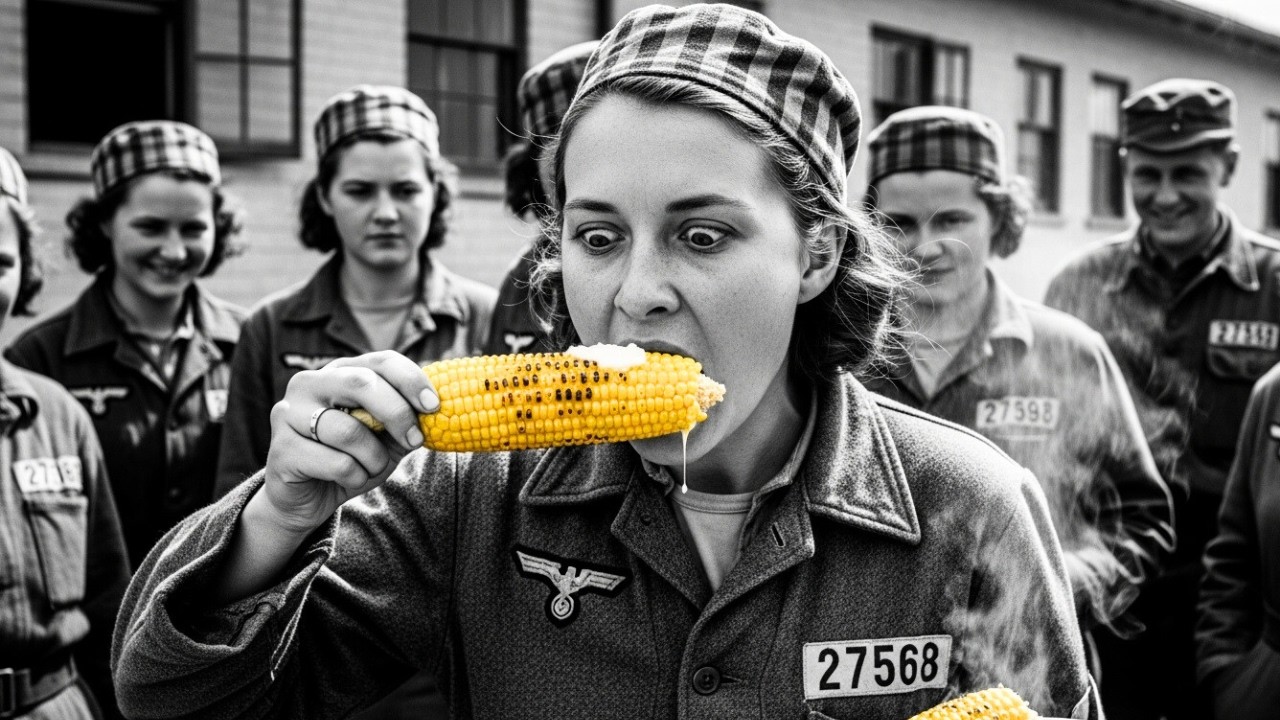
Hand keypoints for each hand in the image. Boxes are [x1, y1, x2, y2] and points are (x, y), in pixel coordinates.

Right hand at [261, 351, 438, 533]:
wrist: (306, 499)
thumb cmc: (350, 460)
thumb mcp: (386, 439)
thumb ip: (406, 420)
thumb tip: (439, 409)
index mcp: (338, 372)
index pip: (380, 361)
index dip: (411, 380)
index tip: (434, 405)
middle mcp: (308, 384)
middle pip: (362, 383)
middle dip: (397, 413)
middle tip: (415, 439)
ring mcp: (288, 414)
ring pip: (349, 431)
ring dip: (374, 457)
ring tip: (371, 467)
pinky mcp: (280, 449)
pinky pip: (336, 463)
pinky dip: (355, 476)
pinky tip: (348, 479)